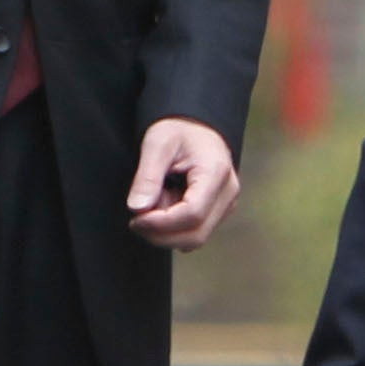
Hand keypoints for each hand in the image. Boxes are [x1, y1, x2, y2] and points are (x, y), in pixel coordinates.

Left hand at [127, 116, 242, 250]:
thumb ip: (147, 177)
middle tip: (136, 221)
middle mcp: (228, 193)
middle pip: (196, 234)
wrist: (196, 126)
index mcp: (215, 172)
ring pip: (195, 239)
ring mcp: (226, 205)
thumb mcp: (157, 144)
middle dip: (161, 235)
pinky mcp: (219, 212)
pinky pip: (195, 232)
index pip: (192, 213)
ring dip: (166, 232)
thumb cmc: (177, 130)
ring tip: (154, 203)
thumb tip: (137, 209)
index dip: (161, 223)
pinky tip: (165, 206)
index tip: (136, 218)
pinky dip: (174, 229)